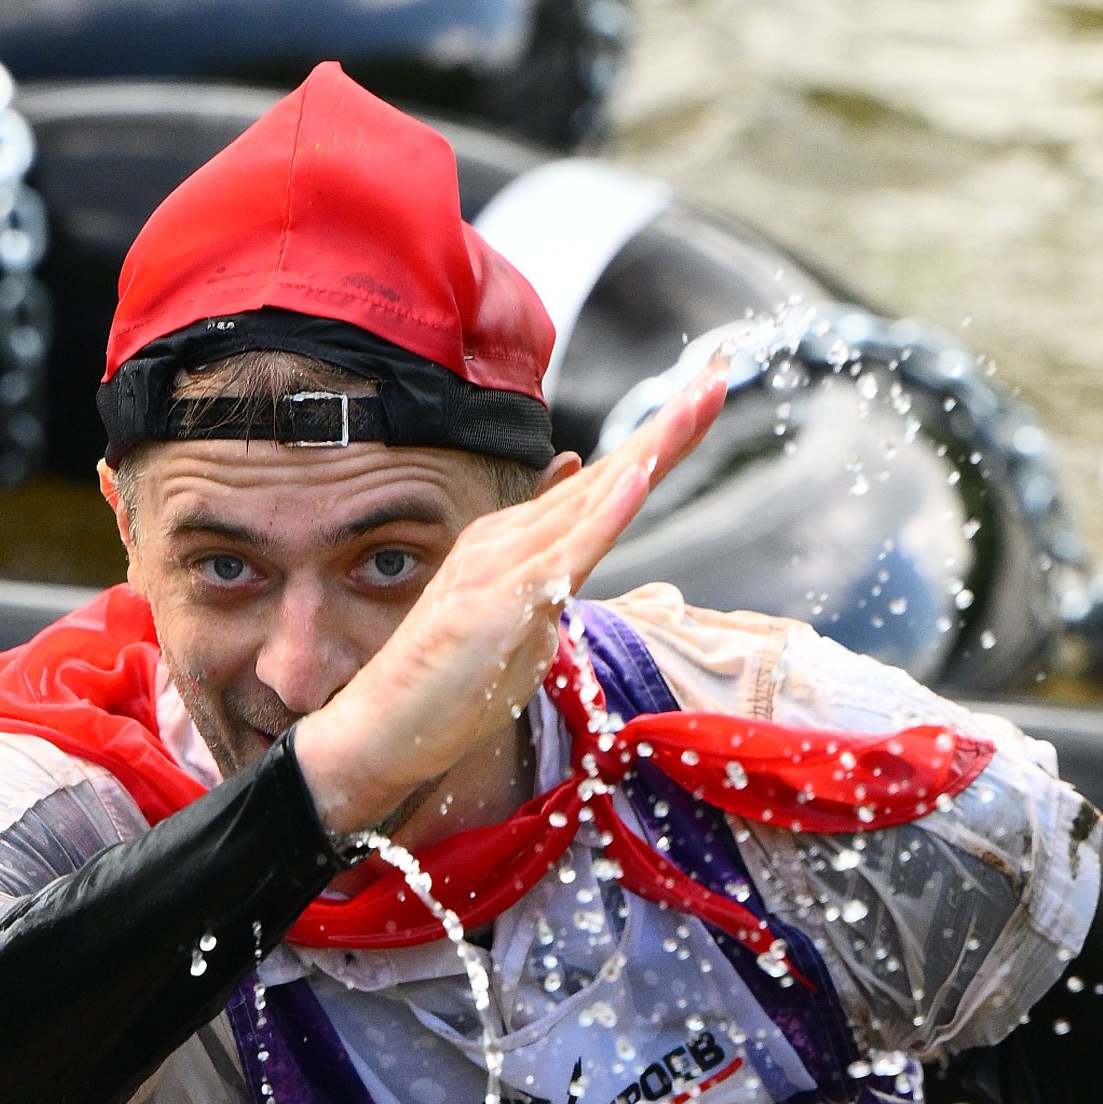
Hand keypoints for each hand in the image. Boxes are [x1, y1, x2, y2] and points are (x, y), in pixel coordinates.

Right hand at [291, 364, 727, 836]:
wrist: (380, 732)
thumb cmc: (447, 691)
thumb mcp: (515, 622)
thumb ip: (547, 567)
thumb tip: (578, 503)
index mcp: (514, 543)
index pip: (602, 487)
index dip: (659, 443)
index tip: (706, 397)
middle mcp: (508, 538)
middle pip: (608, 476)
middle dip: (671, 425)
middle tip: (722, 372)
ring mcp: (500, 564)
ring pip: (595, 498)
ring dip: (654, 446)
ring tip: (703, 397)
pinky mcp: (498, 602)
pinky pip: (563, 552)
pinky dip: (606, 512)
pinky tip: (643, 474)